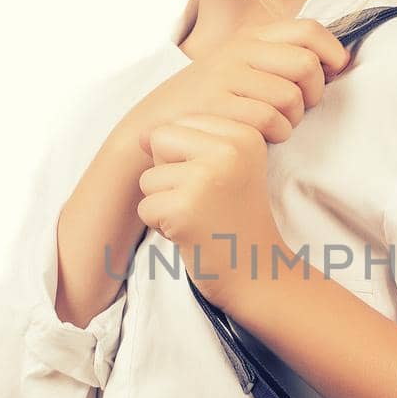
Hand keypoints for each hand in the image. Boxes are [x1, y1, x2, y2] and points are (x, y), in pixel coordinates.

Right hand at [117, 18, 349, 163]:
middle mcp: (239, 50)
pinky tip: (264, 137)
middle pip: (307, 64)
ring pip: (291, 96)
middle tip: (300, 107)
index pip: (308, 30)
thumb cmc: (210, 101)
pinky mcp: (218, 105)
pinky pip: (269, 119)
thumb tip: (338, 59)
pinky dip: (276, 133)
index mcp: (249, 36)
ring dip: (293, 119)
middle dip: (314, 92)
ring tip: (277, 125)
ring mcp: (227, 76)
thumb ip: (280, 57)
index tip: (335, 70)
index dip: (332, 51)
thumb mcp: (241, 67)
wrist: (156, 123)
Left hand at [134, 114, 287, 312]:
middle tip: (204, 201)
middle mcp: (229, 149)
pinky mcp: (185, 209)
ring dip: (165, 204)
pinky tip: (192, 234)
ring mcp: (206, 178)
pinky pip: (146, 208)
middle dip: (169, 174)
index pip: (180, 124)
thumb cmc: (236, 221)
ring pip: (148, 178)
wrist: (259, 273)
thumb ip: (188, 142)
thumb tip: (138, 135)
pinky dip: (162, 227)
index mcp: (244, 133)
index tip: (218, 185)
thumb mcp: (225, 168)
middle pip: (160, 140)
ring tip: (200, 218)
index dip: (186, 158)